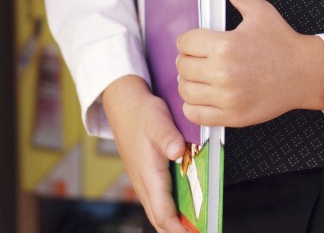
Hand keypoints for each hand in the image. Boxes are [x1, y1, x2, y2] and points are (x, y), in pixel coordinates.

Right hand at [101, 75, 186, 232]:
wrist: (124, 106)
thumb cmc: (142, 114)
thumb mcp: (158, 121)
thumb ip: (168, 137)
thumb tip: (177, 151)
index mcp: (149, 174)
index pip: (163, 213)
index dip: (179, 229)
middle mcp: (145, 183)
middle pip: (160, 219)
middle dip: (178, 232)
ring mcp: (143, 181)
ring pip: (158, 211)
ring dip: (174, 223)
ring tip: (195, 228)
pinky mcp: (145, 176)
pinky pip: (157, 201)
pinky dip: (169, 211)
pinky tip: (184, 209)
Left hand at [176, 0, 323, 127]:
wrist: (305, 74)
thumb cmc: (282, 41)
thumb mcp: (260, 11)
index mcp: (226, 45)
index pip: (185, 42)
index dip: (190, 39)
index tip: (200, 40)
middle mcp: (223, 73)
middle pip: (182, 66)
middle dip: (189, 59)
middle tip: (202, 57)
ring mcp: (227, 98)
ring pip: (185, 90)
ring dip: (190, 82)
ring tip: (203, 75)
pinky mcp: (232, 116)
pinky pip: (196, 114)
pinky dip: (195, 105)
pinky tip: (206, 94)